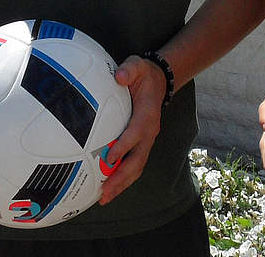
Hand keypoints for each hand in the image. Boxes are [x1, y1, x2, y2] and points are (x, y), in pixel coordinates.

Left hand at [99, 55, 167, 204]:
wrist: (160, 80)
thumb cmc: (144, 74)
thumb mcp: (137, 65)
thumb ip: (129, 70)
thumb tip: (118, 76)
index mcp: (147, 114)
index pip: (136, 133)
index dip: (124, 146)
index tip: (109, 158)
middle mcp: (149, 131)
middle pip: (137, 160)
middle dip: (121, 177)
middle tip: (105, 191)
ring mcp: (147, 140)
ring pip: (136, 167)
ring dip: (122, 183)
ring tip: (104, 197)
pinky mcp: (142, 144)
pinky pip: (134, 164)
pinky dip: (123, 178)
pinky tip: (109, 188)